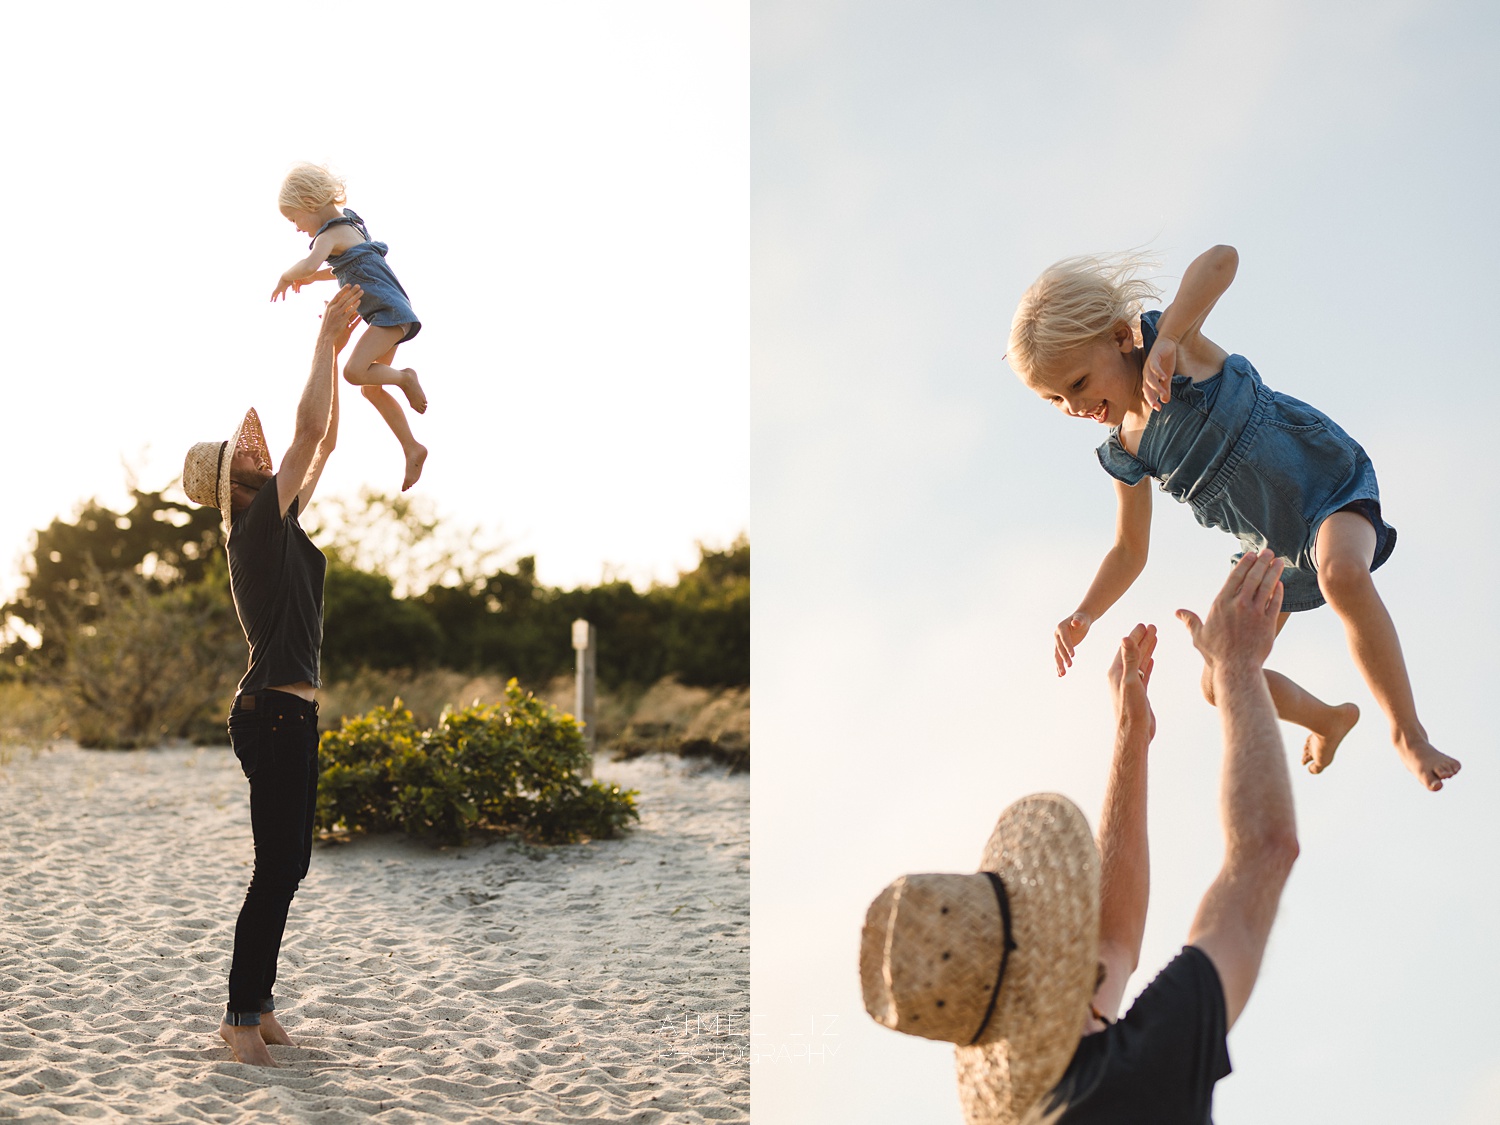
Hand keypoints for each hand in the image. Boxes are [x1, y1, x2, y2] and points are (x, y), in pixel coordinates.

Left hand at [270, 275, 294, 302]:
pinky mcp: (277, 288)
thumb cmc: (291, 279)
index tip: (283, 300)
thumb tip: (295, 291)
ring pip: (275, 293)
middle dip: (276, 297)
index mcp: (284, 287)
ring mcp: (279, 288)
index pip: (283, 293)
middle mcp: (281, 288)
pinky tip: (271, 300)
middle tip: (275, 300)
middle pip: (278, 293)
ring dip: (273, 297)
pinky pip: (273, 293)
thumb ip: (294, 287)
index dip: (283, 296)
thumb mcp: (293, 284)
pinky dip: (272, 296)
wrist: (287, 276)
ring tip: (271, 301)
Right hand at [319, 284, 362, 348]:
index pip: (337, 296)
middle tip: (358, 285)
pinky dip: (354, 306)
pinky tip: (359, 302)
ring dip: (355, 297)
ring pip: (348, 304)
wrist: (325, 336)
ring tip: (361, 292)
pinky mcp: (342, 321)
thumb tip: (325, 301)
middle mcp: (333, 309)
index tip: (349, 285)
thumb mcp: (325, 315)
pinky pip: (350, 312)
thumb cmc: (325, 325)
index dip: (343, 290)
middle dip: (351, 291)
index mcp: (329, 307)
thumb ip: (326, 307)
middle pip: (344, 298)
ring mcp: (338, 315)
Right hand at [1054, 610, 1092, 676]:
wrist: (1080, 620)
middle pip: (1060, 648)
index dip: (1068, 647)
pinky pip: (1060, 657)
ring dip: (1059, 665)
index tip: (1073, 656)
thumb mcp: (1081, 619)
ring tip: (1062, 674)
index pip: (1064, 639)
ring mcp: (1058, 642)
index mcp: (1060, 628)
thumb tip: (1075, 622)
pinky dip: (1060, 665)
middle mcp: (1057, 636)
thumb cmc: (1082, 619)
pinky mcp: (1062, 648)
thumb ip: (1078, 621)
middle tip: (1070, 666)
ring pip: (1057, 655)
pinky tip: (1060, 675)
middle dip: (1064, 657)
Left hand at [1107, 623, 1156, 740]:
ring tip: (1154, 636)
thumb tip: (1125, 638)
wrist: (1134, 732)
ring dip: (1146, 649)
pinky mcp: (1138, 693)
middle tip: (1152, 626)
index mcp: (1115, 672)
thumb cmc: (1131, 709)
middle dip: (1142, 639)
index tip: (1144, 624)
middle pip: (1133, 652)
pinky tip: (1151, 658)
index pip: (1126, 648)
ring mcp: (1130, 684)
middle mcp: (1120, 676)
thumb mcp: (1130, 681)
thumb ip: (1128, 659)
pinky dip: (1147, 664)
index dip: (1135, 635)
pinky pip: (1143, 673)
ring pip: (1139, 661)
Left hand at [1141, 335, 1176, 410]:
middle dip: (1150, 397)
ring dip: (1156, 386)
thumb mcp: (1167, 376)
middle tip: (1156, 406)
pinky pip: (1154, 366)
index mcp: (1148, 378)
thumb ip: (1166, 388)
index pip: (1148, 392)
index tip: (1159, 409)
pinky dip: (1159, 372)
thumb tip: (1165, 401)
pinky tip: (1164, 377)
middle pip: (1146, 387)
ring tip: (1163, 393)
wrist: (1168, 343)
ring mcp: (1149, 365)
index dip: (1152, 400)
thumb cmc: (1165, 360)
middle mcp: (1146, 372)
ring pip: (1150, 378)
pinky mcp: (1153, 357)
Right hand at [1176, 549, 1283, 675]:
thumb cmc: (1216, 654)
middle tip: (1269, 552)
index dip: (1244, 563)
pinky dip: (1278, 591)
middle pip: (1252, 577)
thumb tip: (1178, 612)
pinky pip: (1275, 602)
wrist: (1236, 668)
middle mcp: (1239, 605)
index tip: (1251, 555)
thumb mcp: (1199, 636)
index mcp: (1221, 604)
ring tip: (1279, 562)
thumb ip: (1190, 620)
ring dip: (1273, 572)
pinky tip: (1280, 584)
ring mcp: (1255, 613)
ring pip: (1266, 586)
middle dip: (1262, 562)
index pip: (1235, 577)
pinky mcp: (1268, 622)